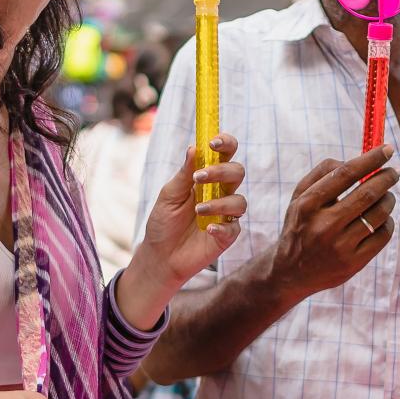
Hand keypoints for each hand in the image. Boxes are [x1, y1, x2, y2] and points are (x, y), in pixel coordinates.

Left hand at [134, 133, 246, 295]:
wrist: (160, 255)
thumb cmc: (163, 222)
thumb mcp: (169, 195)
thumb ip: (183, 174)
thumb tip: (194, 147)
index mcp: (208, 178)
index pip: (225, 154)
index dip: (225, 144)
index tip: (213, 143)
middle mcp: (221, 193)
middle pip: (237, 172)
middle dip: (221, 171)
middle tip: (199, 177)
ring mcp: (226, 214)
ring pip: (239, 201)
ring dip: (219, 202)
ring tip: (197, 210)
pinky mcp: (228, 235)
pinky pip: (234, 227)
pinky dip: (222, 226)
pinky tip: (208, 228)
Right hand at [271, 146, 398, 298]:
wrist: (290, 273)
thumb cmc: (300, 227)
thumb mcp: (299, 198)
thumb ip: (322, 173)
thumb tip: (354, 161)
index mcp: (308, 205)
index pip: (345, 174)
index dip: (370, 159)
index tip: (387, 150)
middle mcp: (323, 226)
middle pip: (367, 193)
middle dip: (386, 178)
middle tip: (393, 173)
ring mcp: (339, 246)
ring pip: (379, 214)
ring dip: (389, 199)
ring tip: (386, 196)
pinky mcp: (353, 263)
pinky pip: (383, 235)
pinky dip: (387, 222)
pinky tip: (381, 219)